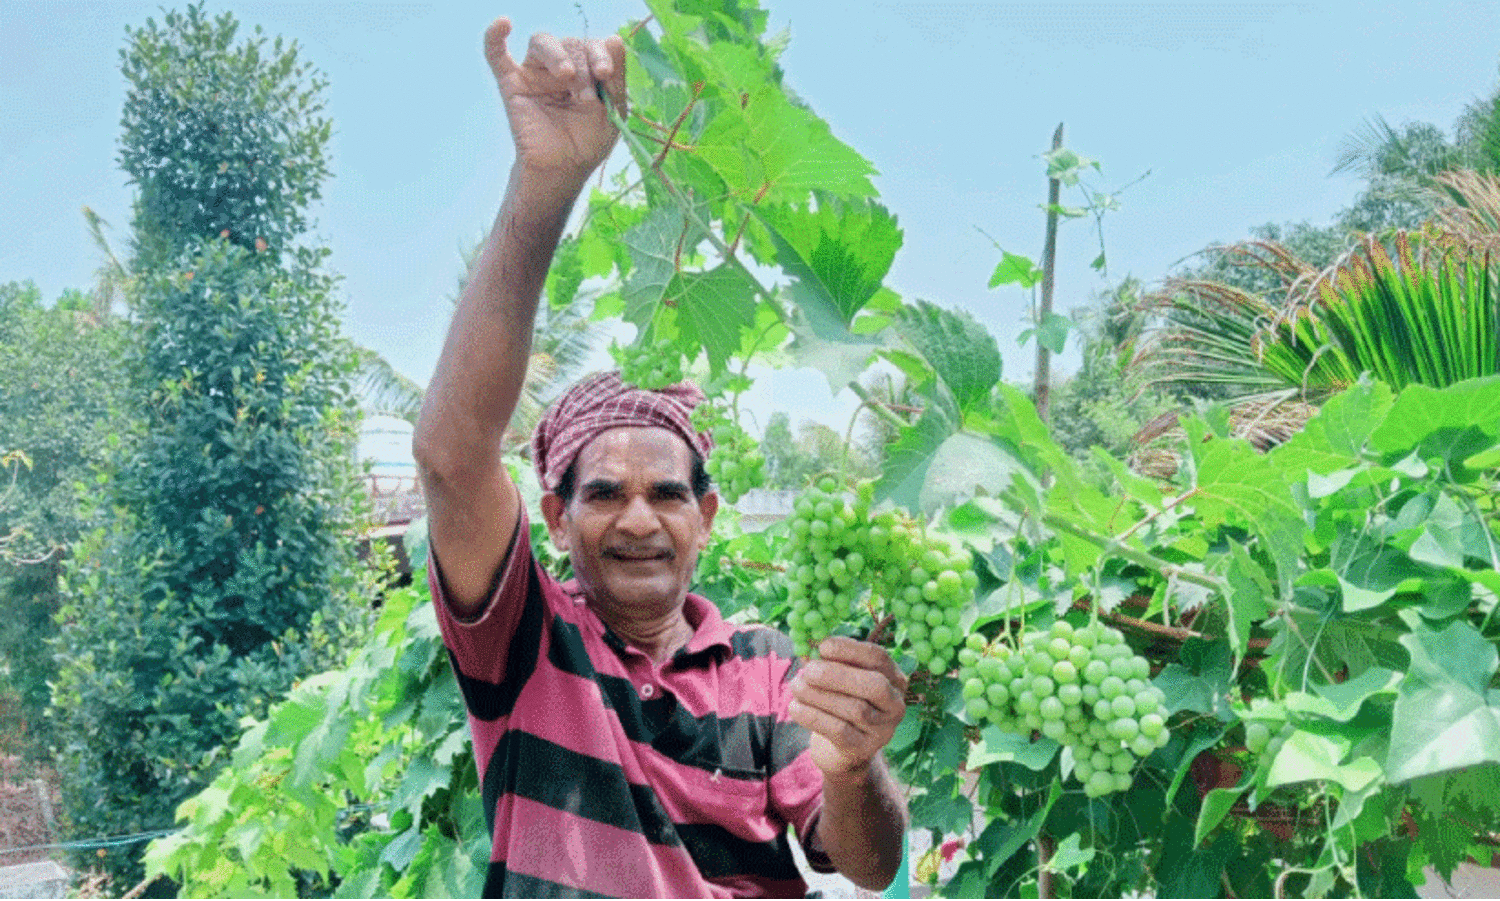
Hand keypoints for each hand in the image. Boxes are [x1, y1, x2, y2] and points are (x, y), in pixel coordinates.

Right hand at [483, 17, 627, 175]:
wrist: (562, 170)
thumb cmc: (587, 142)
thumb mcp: (612, 111)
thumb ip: (616, 77)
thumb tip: (615, 39)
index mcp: (586, 70)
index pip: (593, 46)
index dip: (600, 54)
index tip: (605, 73)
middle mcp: (560, 67)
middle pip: (570, 44)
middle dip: (582, 67)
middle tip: (587, 97)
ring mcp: (535, 74)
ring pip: (542, 42)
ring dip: (557, 55)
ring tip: (567, 77)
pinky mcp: (511, 84)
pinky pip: (496, 54)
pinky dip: (495, 37)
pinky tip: (503, 24)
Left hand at [789, 637, 908, 778]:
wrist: (840, 748)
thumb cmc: (839, 702)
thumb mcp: (839, 679)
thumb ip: (828, 661)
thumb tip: (808, 645)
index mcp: (893, 678)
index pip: (878, 658)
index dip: (850, 649)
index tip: (822, 646)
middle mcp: (895, 705)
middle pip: (874, 685)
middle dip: (838, 674)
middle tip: (808, 671)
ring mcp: (883, 730)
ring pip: (855, 709)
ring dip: (819, 695)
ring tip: (796, 687)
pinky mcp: (864, 749)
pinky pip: (839, 730)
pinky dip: (813, 716)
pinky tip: (795, 707)